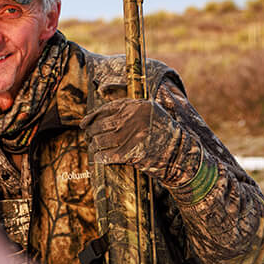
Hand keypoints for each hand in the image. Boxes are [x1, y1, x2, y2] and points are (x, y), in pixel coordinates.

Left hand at [80, 97, 200, 187]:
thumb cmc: (162, 133)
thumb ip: (130, 109)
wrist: (179, 153)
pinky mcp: (131, 153)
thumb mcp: (150, 113)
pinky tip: (98, 158)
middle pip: (102, 125)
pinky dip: (99, 157)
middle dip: (92, 132)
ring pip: (101, 140)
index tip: (84, 123)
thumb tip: (100, 115)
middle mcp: (133, 119)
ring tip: (94, 147)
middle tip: (89, 137)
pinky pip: (106, 155)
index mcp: (138, 106)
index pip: (107, 109)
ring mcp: (132, 136)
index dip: (92, 117)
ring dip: (94, 145)